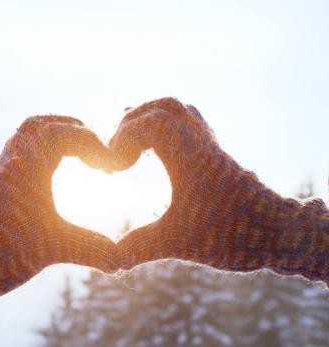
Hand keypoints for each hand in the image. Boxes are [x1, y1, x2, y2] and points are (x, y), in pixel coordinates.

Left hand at [0, 116, 117, 345]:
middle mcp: (10, 164)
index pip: (64, 133)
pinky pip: (14, 156)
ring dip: (49, 138)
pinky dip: (36, 154)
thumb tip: (124, 261)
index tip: (110, 166)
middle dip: (69, 128)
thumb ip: (92, 249)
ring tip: (73, 154)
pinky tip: (48, 178)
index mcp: (27, 166)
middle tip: (92, 146)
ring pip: (22, 139)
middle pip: (37, 125)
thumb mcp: (53, 248)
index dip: (94, 143)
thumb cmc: (2, 255)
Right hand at [110, 97, 327, 281]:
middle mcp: (201, 144)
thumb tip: (110, 258)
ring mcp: (211, 147)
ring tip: (133, 149)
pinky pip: (190, 125)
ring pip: (180, 111)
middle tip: (119, 153)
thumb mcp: (179, 243)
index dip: (124, 137)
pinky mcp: (216, 156)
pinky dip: (168, 130)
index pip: (152, 120)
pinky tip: (157, 155)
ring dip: (151, 121)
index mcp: (190, 156)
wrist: (279, 234)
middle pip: (165, 106)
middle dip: (133, 122)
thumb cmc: (232, 235)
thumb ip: (140, 247)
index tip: (117, 168)